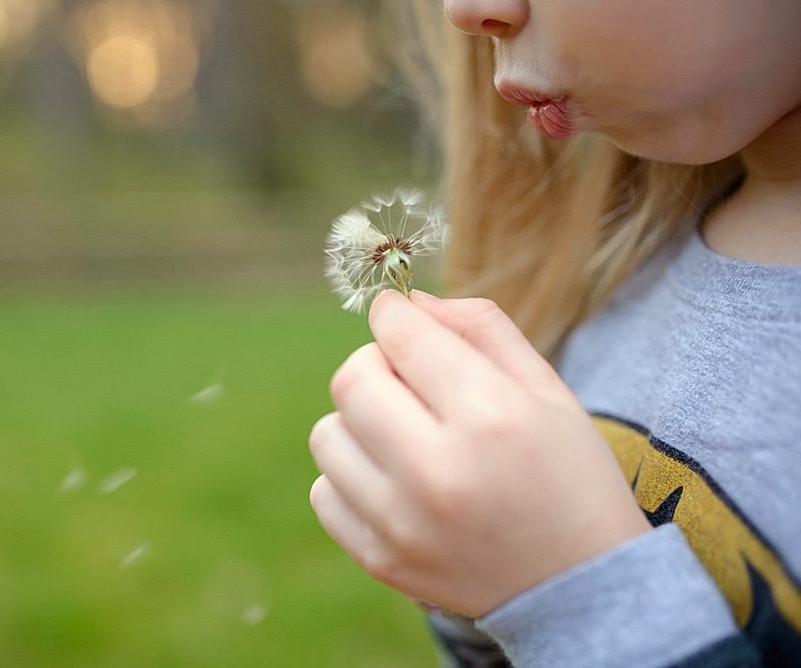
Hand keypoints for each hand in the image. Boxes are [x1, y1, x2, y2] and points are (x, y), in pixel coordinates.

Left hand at [309, 290, 649, 615]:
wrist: (583, 591)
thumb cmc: (570, 476)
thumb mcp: (548, 389)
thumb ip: (479, 328)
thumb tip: (406, 302)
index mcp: (489, 417)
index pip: (403, 337)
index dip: (392, 312)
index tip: (395, 312)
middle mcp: (437, 471)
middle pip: (352, 381)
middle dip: (374, 362)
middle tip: (405, 376)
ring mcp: (402, 523)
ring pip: (327, 434)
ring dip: (358, 420)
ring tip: (402, 433)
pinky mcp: (381, 560)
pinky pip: (325, 493)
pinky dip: (350, 475)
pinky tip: (393, 479)